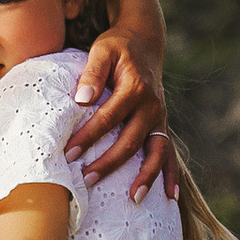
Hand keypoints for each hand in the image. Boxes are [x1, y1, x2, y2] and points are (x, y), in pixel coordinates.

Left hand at [63, 8, 172, 199]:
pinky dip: (170, 174)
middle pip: (131, 140)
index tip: (69, 152)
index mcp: (135, 87)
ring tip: (133, 198)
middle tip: (87, 179)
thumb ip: (92, 73)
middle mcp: (152, 105)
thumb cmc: (118, 46)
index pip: (108, 117)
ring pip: (156, 151)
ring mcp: (160, 117)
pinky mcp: (161, 124)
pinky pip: (168, 152)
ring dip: (146, 176)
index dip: (89, 136)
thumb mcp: (103, 50)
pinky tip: (169, 196)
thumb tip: (82, 98)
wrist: (145, 41)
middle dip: (109, 163)